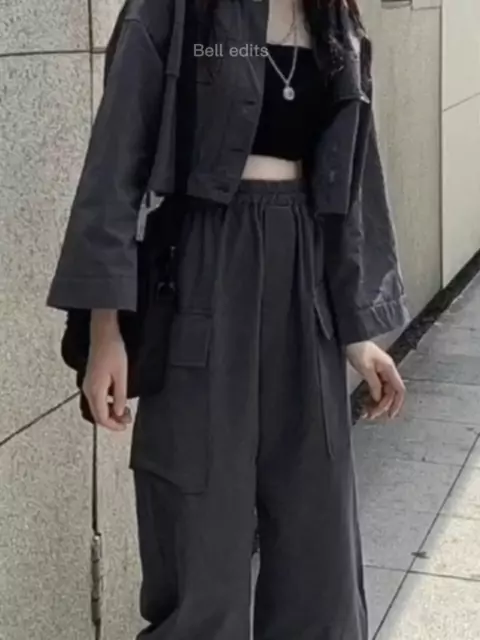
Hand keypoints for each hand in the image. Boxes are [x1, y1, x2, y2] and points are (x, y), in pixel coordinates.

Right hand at [82, 311, 131, 430]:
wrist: (103, 335)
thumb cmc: (114, 352)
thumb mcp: (121, 375)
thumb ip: (119, 396)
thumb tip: (118, 413)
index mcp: (95, 391)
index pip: (101, 417)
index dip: (113, 425)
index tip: (125, 427)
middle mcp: (88, 390)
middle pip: (97, 414)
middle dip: (112, 420)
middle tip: (128, 419)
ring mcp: (88, 385)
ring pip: (97, 407)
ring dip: (110, 412)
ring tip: (126, 411)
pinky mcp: (91, 380)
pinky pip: (97, 399)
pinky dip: (107, 404)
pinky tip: (118, 401)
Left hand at [346, 340, 405, 419]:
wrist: (351, 337)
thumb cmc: (358, 348)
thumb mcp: (365, 368)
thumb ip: (374, 384)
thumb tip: (378, 397)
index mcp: (389, 369)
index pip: (399, 389)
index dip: (397, 403)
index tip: (390, 415)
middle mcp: (387, 371)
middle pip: (390, 393)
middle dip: (382, 406)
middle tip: (372, 415)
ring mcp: (381, 372)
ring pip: (383, 392)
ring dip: (377, 403)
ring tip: (368, 413)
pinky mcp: (374, 372)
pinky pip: (377, 388)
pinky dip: (373, 396)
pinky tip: (367, 403)